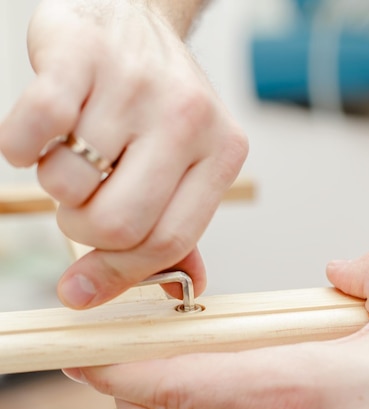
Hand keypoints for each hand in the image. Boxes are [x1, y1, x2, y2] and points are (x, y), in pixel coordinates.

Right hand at [0, 0, 247, 306]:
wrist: (135, 19)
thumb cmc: (157, 110)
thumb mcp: (186, 168)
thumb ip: (180, 231)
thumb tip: (176, 294)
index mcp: (221, 154)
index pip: (168, 241)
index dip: (118, 275)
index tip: (80, 290)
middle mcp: (187, 117)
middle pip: (117, 224)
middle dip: (82, 230)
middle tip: (81, 204)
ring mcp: (134, 83)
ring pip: (68, 184)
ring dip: (56, 185)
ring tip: (72, 154)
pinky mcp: (79, 53)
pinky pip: (33, 130)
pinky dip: (19, 148)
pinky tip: (38, 139)